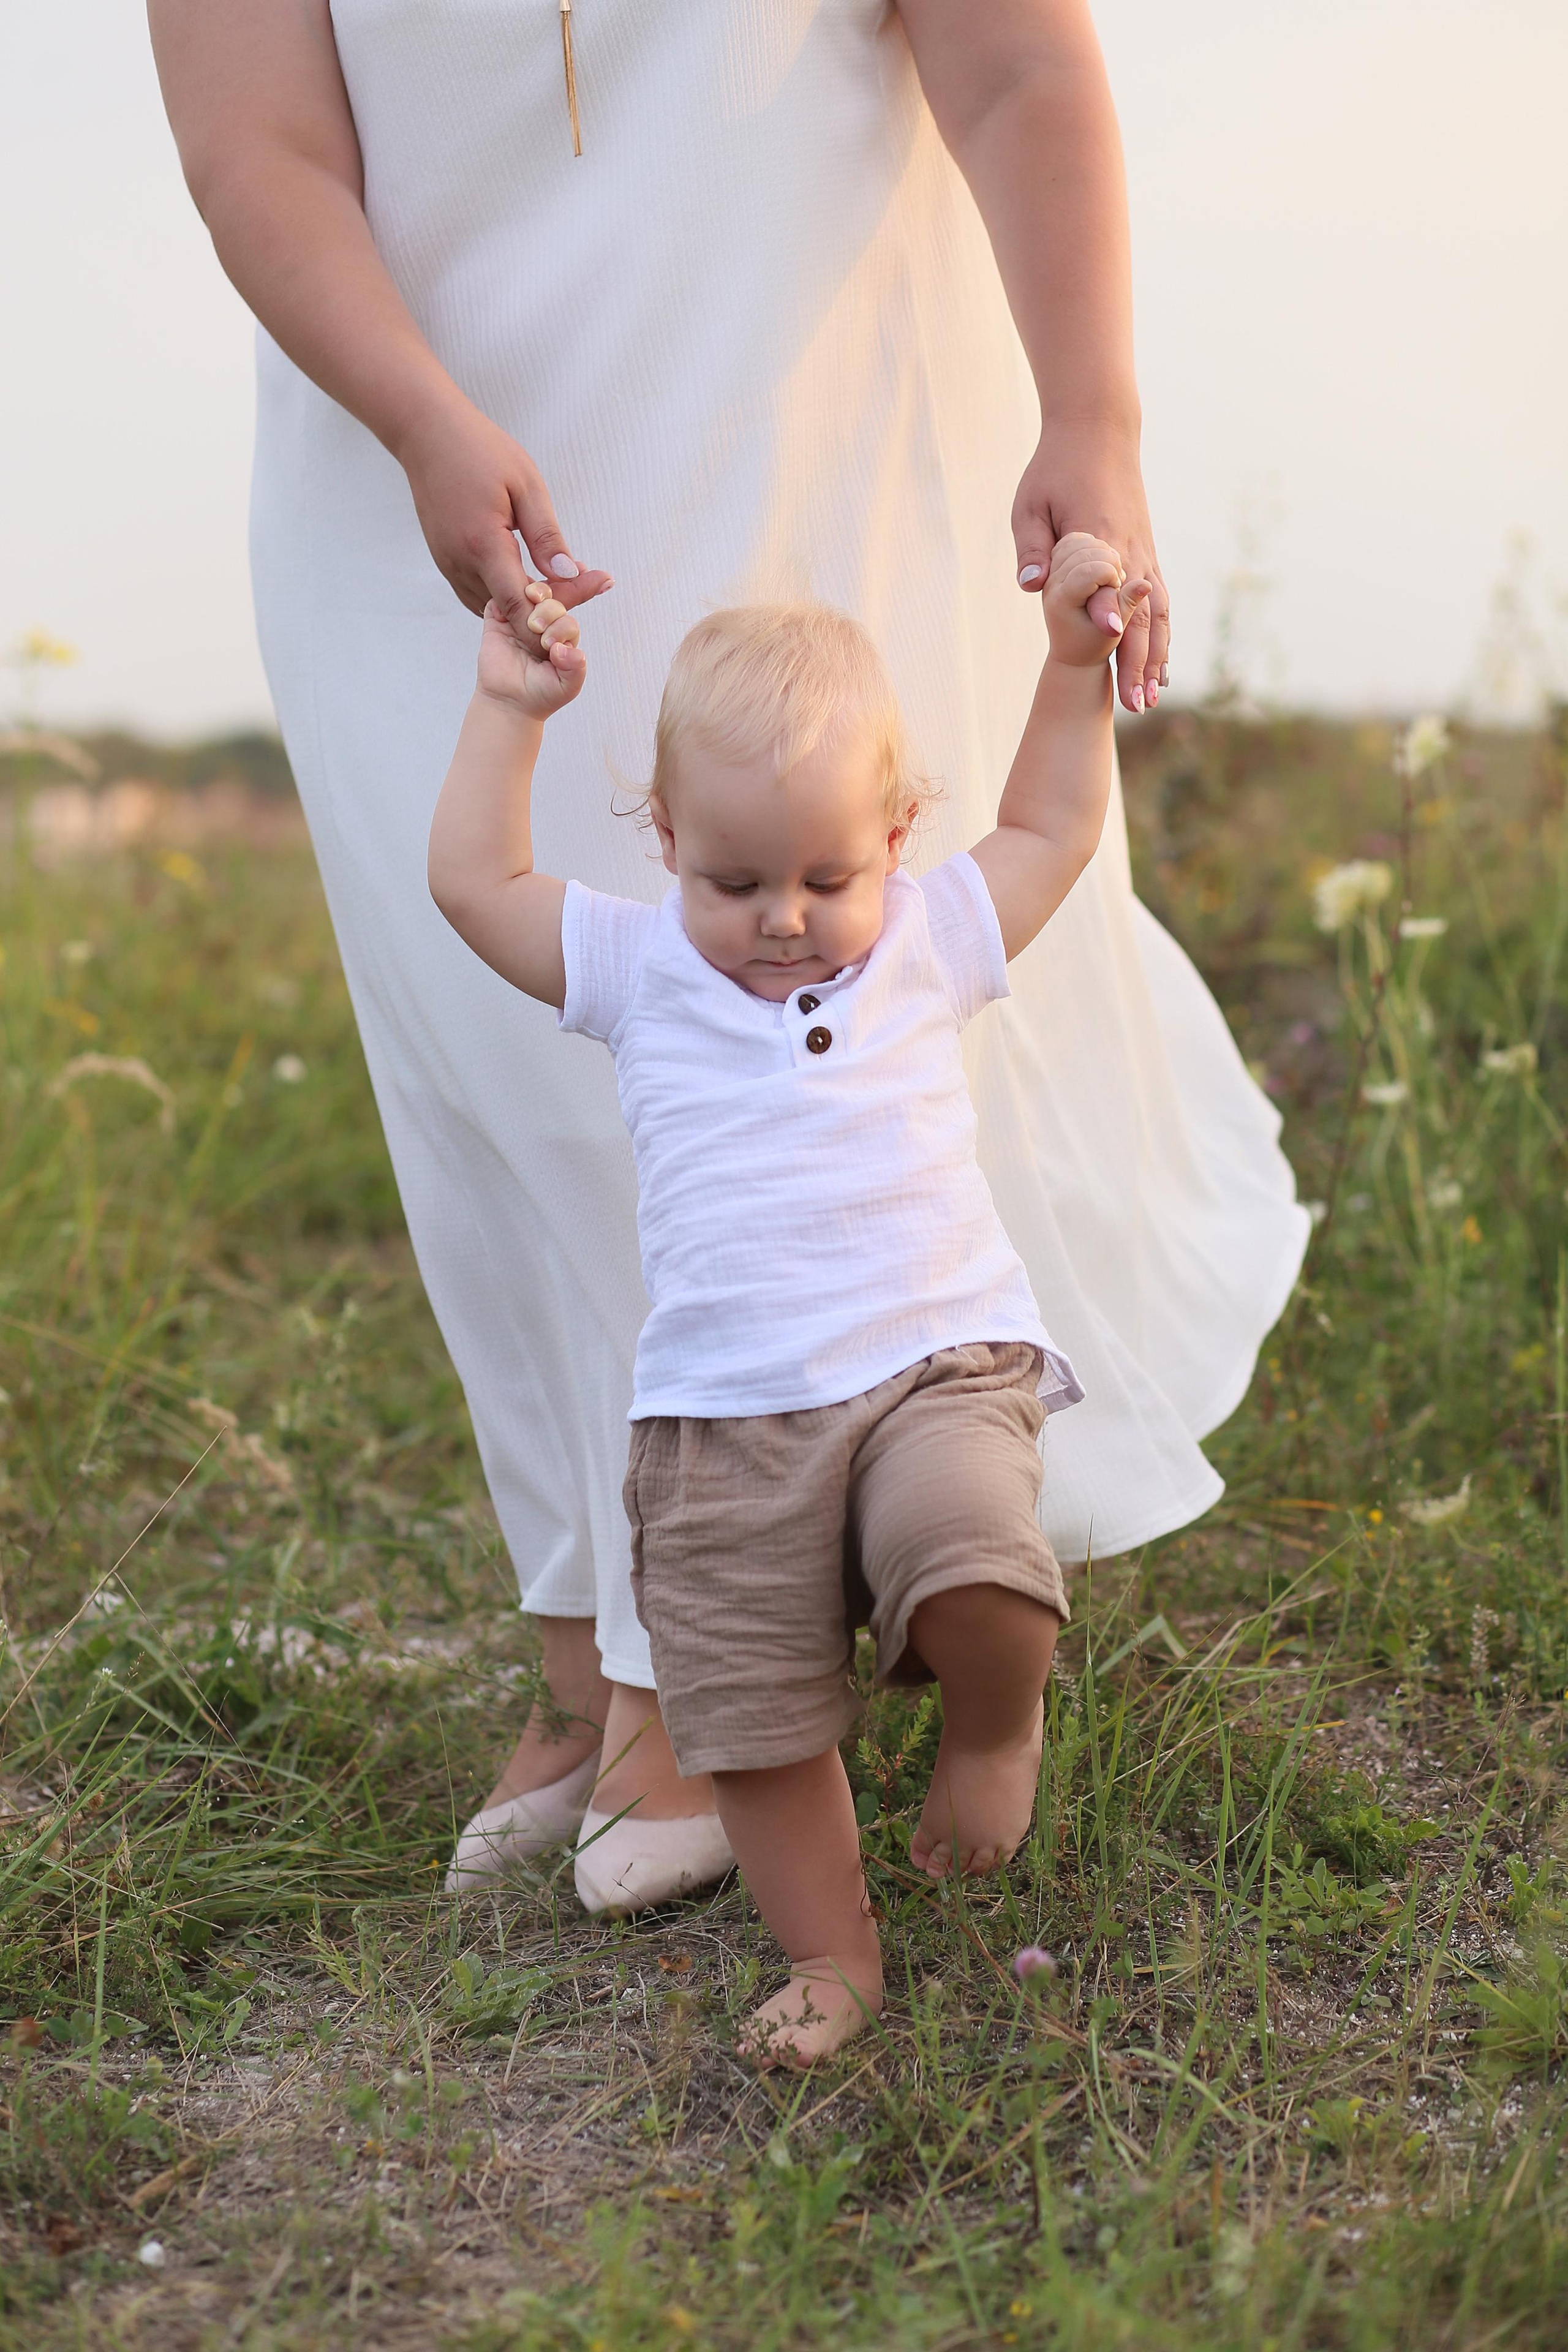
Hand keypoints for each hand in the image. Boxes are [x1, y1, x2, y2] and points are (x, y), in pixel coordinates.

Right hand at [398, 396, 613, 630]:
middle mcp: (460, 563)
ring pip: (493, 610)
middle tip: (583, 582)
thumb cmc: (479, 450)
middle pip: (509, 613)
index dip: (550, 621)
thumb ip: (546, 535)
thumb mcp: (526, 485)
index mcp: (483, 544)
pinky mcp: (445, 563)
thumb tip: (569, 574)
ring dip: (525, 605)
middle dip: (546, 611)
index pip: (518, 606)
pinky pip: (478, 595)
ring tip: (558, 579)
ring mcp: (449, 566)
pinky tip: (527, 576)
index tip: (580, 614)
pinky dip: (504, 596)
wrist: (428, 434)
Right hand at [474, 585, 584, 720]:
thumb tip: (572, 650)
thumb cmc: (540, 695)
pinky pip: (498, 602)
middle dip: (548, 611)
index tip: (551, 645)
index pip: (568, 620)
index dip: (562, 626)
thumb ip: (576, 668)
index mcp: (562, 637)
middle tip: (537, 628)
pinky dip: (501, 600)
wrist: (509, 704)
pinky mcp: (497, 622)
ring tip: (527, 611)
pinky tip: (503, 613)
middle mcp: (544, 625)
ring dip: (530, 595)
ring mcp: (520, 621)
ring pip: (528, 595)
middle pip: (551, 603)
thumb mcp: (567, 686)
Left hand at [1012, 430, 1169, 712]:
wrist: (1098, 430)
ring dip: (1155, 659)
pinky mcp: (1147, 554)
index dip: (1108, 615)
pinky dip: (1164, 636)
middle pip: (1139, 616)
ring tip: (1151, 699)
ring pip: (1158, 615)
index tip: (1108, 645)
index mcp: (1100, 537)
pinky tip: (1162, 666)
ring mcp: (1144, 555)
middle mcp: (1130, 552)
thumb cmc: (1056, 468)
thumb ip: (1032, 547)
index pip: (1106, 585)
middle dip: (1137, 663)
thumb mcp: (1031, 503)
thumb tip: (1032, 586)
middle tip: (1134, 707)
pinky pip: (1162, 602)